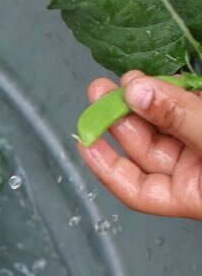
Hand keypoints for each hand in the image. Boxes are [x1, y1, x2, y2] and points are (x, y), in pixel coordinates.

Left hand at [79, 73, 201, 217]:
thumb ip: (179, 119)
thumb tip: (138, 94)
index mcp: (191, 195)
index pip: (135, 190)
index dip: (105, 167)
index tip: (85, 141)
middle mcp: (197, 173)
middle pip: (146, 149)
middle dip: (122, 119)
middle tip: (102, 92)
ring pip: (166, 124)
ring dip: (145, 100)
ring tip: (129, 80)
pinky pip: (189, 108)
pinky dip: (174, 93)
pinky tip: (159, 79)